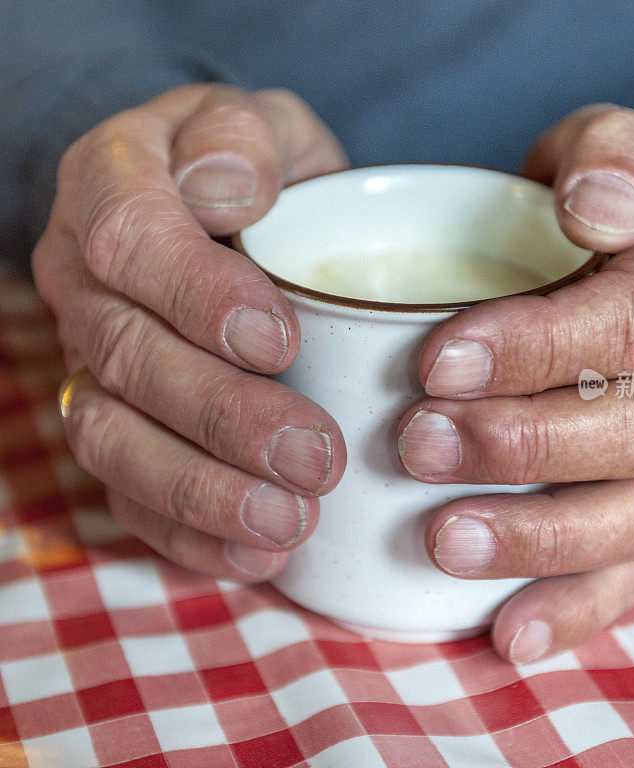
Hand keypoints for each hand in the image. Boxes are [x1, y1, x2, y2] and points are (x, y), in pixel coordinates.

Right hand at [33, 85, 347, 580]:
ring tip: (291, 521)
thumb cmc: (256, 170)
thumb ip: (243, 138)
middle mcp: (86, 282)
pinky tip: (261, 553)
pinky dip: (192, 531)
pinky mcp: (120, 424)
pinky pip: (130, 491)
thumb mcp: (262, 124)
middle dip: (223, 417)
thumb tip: (228, 187)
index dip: (198, 298)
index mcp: (112, 190)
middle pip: (127, 361)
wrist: (226, 213)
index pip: (129, 243)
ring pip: (116, 440)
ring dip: (205, 489)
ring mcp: (91, 361)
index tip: (281, 340)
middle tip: (316, 456)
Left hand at [398, 105, 633, 661]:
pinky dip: (574, 606)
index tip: (435, 362)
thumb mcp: (615, 145)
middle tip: (419, 444)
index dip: (537, 347)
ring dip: (542, 536)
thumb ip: (615, 155)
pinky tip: (506, 633)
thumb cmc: (605, 200)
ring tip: (444, 540)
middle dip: (522, 443)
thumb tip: (599, 208)